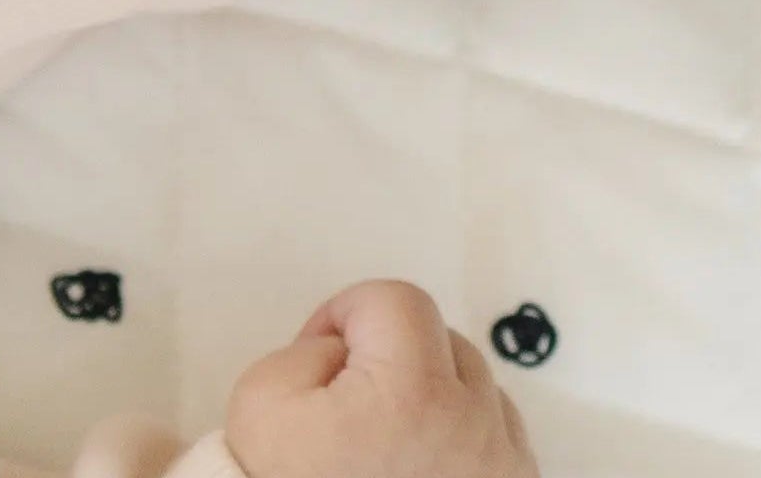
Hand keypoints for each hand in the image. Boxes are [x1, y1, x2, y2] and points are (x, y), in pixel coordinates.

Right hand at [223, 280, 536, 477]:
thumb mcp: (259, 409)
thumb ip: (300, 354)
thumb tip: (342, 353)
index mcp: (410, 389)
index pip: (392, 300)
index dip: (345, 316)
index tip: (321, 359)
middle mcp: (471, 420)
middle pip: (441, 341)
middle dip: (391, 357)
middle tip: (345, 407)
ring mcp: (500, 463)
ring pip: (475, 390)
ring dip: (432, 399)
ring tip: (383, 446)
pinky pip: (496, 439)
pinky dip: (460, 443)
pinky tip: (417, 472)